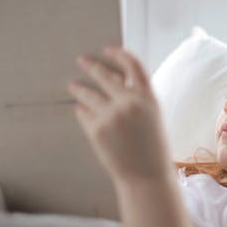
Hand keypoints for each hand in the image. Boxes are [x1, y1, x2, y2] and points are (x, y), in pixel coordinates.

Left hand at [67, 47, 170, 184]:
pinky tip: (81, 110)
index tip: (108, 50)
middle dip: (91, 66)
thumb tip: (116, 80)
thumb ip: (137, 98)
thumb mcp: (153, 117)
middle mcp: (130, 103)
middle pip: (105, 75)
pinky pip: (83, 113)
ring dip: (79, 88)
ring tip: (73, 85)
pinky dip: (82, 111)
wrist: (146, 176)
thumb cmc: (153, 148)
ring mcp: (112, 116)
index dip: (119, 54)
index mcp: (148, 98)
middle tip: (82, 61)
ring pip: (88, 93)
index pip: (133, 64)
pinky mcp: (96, 130)